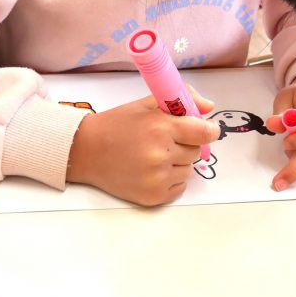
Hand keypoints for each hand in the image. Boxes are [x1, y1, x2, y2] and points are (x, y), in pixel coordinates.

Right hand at [66, 89, 219, 205]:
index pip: (203, 132)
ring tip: (155, 155)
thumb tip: (209, 108)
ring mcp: (157, 178)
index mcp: (160, 127)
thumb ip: (179, 100)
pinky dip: (172, 179)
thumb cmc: (117, 125)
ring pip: (188, 170)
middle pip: (196, 151)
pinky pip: (179, 187)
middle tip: (167, 140)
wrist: (86, 151)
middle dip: (187, 144)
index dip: (209, 130)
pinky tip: (154, 170)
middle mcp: (160, 154)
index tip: (207, 129)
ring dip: (179, 162)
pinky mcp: (152, 196)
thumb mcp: (146, 105)